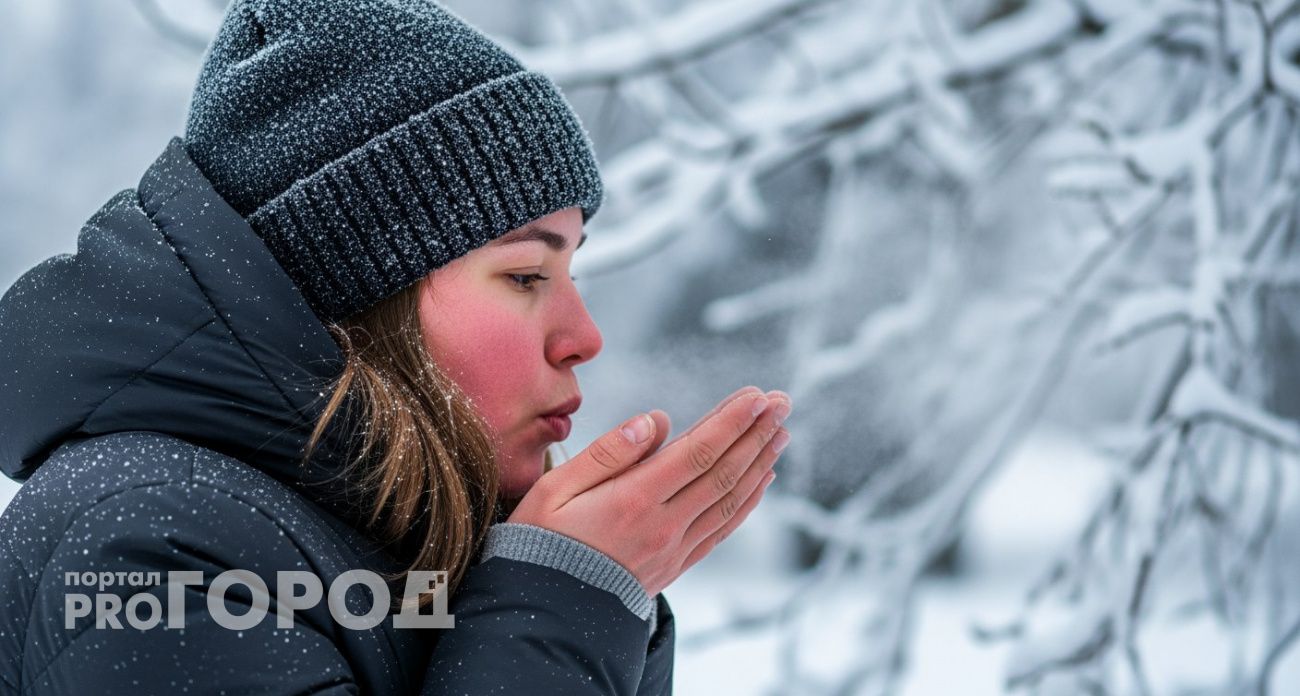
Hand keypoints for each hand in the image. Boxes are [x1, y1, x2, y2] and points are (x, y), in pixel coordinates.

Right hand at [505, 386, 791, 595]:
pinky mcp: (675, 566)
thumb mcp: (554, 491)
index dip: (732, 421)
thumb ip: (606, 453)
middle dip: (757, 434)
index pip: (697, 452)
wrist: (543, 615)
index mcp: (633, 501)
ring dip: (760, 463)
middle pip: (723, 473)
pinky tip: (761, 480)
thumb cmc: (539, 545)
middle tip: (781, 402)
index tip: (757, 396)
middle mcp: (663, 526)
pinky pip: (722, 529)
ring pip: (729, 501)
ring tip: (781, 433)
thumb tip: (655, 420)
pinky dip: (747, 502)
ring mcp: (673, 549)